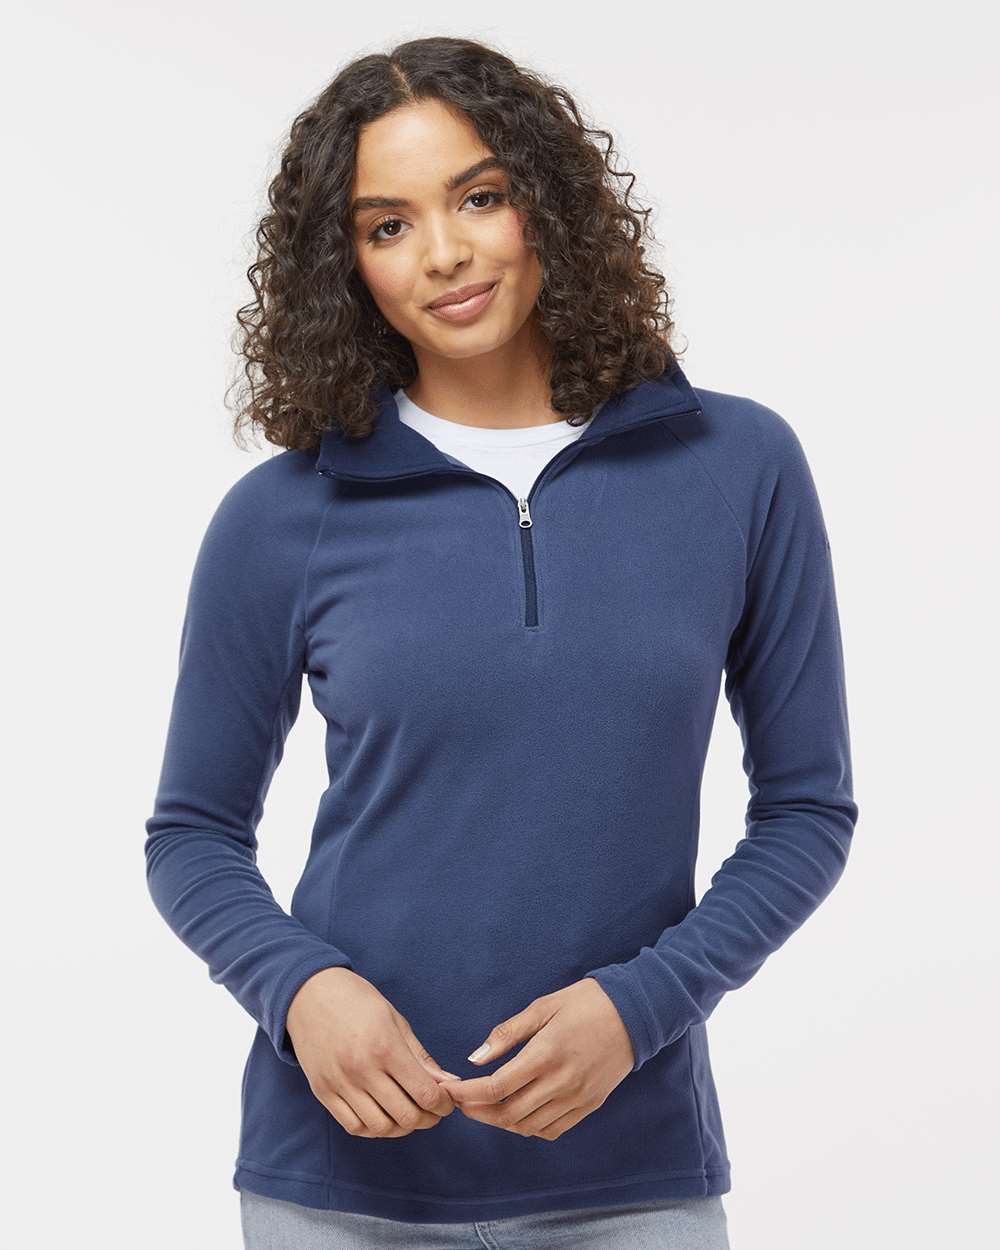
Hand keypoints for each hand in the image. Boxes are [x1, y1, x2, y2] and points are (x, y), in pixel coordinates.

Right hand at [287, 967, 462, 1137]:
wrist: (309, 994)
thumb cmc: (358, 1002)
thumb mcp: (396, 1020)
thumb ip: (421, 1056)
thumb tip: (448, 1083)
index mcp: (386, 1047)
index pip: (425, 1094)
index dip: (443, 1105)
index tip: (447, 1102)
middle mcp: (362, 1069)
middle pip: (406, 1117)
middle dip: (428, 1119)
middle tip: (433, 1110)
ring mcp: (340, 1083)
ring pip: (380, 1127)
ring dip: (401, 1127)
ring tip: (408, 1112)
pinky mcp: (322, 1092)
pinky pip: (353, 1126)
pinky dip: (373, 1128)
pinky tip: (382, 1114)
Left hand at [435, 977, 633, 1139]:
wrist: (635, 1013)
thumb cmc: (585, 1002)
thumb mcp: (543, 1006)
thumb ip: (507, 1034)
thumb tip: (475, 1058)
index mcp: (547, 1053)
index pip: (497, 1087)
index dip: (468, 1094)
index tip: (450, 1090)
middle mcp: (562, 1081)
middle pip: (509, 1113)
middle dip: (478, 1111)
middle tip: (461, 1100)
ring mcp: (578, 1097)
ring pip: (529, 1126)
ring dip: (501, 1121)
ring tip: (485, 1107)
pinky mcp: (590, 1104)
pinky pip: (553, 1129)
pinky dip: (530, 1127)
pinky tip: (518, 1113)